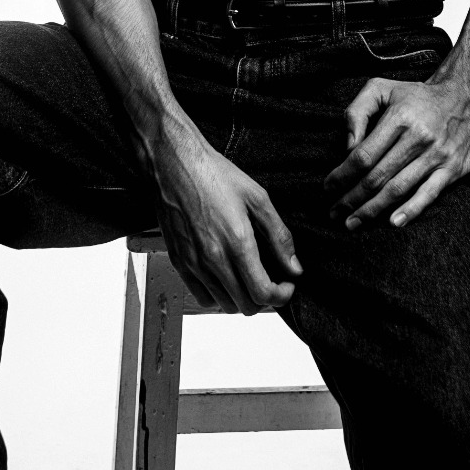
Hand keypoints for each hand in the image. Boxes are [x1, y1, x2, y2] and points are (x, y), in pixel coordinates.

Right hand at [150, 120, 302, 314]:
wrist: (174, 164)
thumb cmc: (213, 174)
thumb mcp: (256, 197)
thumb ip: (279, 235)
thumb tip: (294, 266)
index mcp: (237, 241)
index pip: (263, 293)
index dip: (281, 296)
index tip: (286, 286)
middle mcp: (214, 258)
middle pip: (246, 305)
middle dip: (264, 298)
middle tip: (270, 280)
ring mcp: (194, 263)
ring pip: (224, 305)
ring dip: (241, 298)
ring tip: (247, 278)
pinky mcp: (179, 262)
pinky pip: (201, 298)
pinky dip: (217, 296)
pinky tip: (224, 277)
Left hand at [323, 74, 469, 229]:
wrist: (463, 98)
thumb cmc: (416, 96)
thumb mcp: (382, 88)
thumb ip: (358, 111)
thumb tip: (348, 146)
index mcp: (399, 118)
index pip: (364, 154)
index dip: (343, 175)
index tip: (328, 187)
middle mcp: (418, 137)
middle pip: (378, 176)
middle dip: (352, 198)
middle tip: (334, 212)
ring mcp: (436, 155)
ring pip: (398, 189)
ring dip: (372, 209)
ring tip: (352, 222)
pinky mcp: (452, 169)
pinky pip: (428, 194)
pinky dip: (410, 210)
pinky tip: (392, 222)